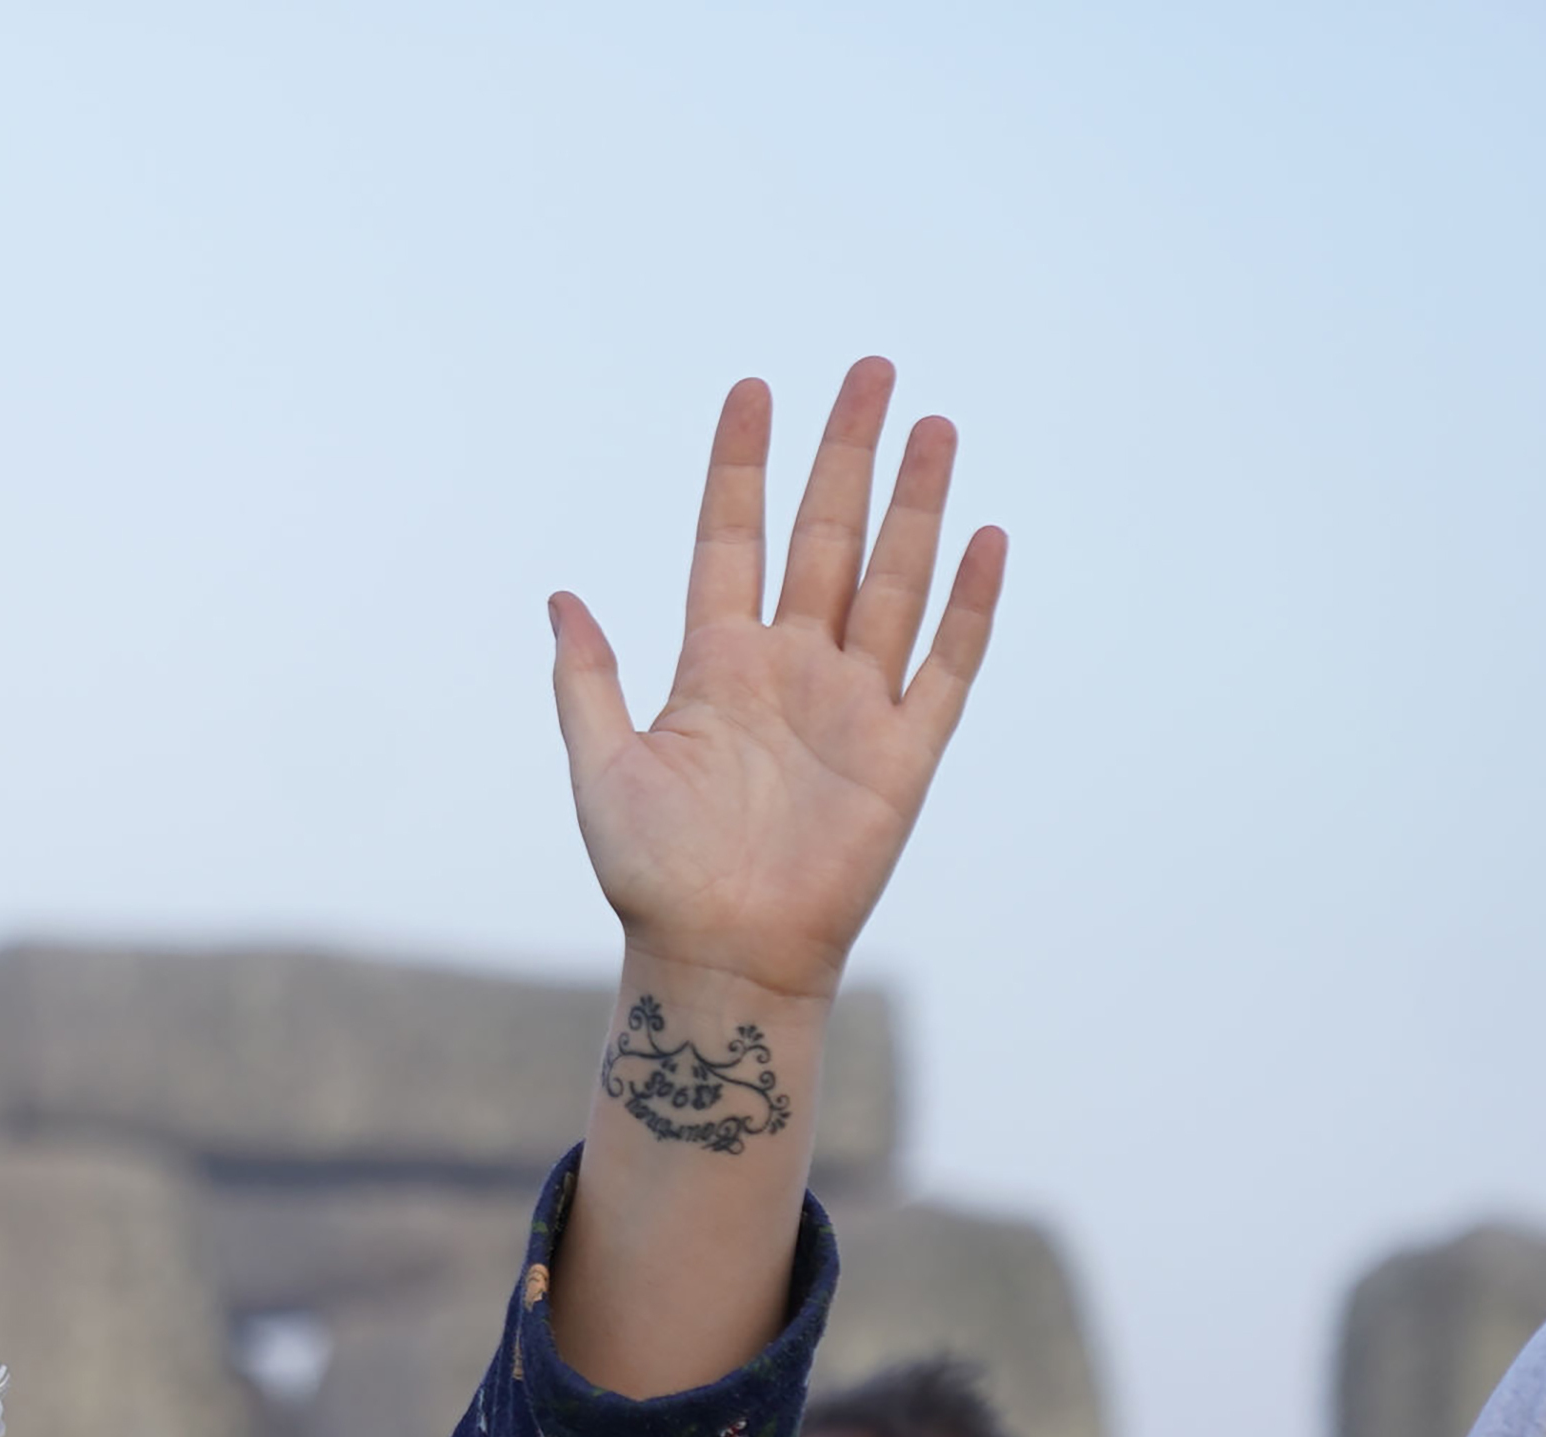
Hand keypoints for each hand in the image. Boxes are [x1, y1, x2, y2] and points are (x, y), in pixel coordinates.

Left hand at [553, 361, 1002, 1010]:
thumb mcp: (602, 770)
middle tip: (870, 369)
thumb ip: (587, 683)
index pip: (731, 540)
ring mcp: (852, 705)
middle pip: (825, 538)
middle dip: (847, 455)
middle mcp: (790, 670)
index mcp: (715, 666)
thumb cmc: (652, 878)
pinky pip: (946, 666)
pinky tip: (984, 538)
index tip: (754, 391)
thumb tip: (560, 596)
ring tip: (934, 425)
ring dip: (916, 504)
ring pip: (892, 581)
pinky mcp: (904, 754)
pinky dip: (968, 605)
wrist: (719, 958)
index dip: (743, 467)